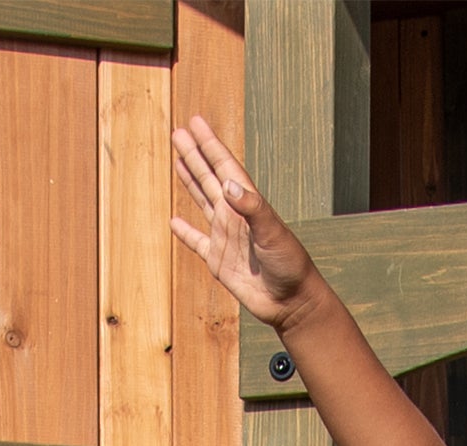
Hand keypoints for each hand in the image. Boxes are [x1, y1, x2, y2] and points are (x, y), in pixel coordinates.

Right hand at [170, 115, 317, 330]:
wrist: (291, 301)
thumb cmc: (289, 265)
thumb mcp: (273, 233)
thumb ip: (251, 208)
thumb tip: (227, 185)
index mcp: (247, 204)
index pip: (224, 168)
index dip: (210, 145)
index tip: (195, 124)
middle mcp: (234, 216)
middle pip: (209, 179)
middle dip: (194, 156)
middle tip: (178, 133)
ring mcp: (225, 237)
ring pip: (203, 201)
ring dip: (190, 181)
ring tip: (178, 160)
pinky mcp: (218, 261)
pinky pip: (197, 242)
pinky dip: (186, 232)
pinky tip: (175, 222)